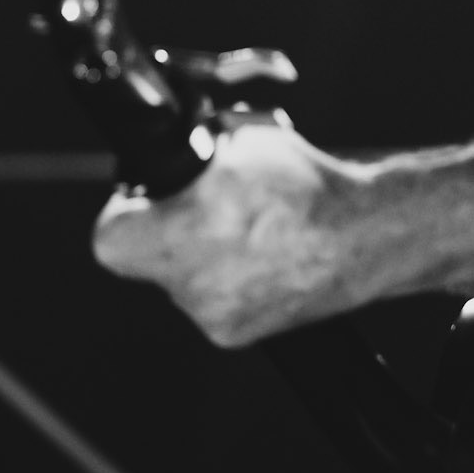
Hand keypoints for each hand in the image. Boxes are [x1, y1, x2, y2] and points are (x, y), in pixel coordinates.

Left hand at [92, 116, 366, 344]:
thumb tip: (172, 136)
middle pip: (147, 256)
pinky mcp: (237, 335)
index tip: (147, 193)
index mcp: (181, 237)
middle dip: (169, 226)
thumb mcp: (239, 138)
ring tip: (244, 223)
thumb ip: (192, 144)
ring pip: (182, 277)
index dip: (125, 209)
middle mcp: (190, 287)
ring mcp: (213, 318)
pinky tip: (262, 250)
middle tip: (201, 203)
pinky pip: (213, 298)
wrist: (364, 234)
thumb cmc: (302, 183)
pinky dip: (228, 275)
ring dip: (201, 250)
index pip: (109, 237)